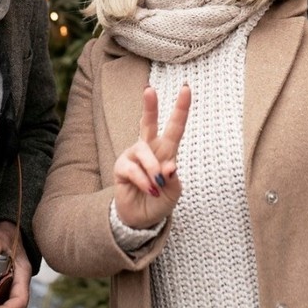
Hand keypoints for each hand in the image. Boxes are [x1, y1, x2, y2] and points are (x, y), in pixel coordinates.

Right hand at [113, 84, 189, 229]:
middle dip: (150, 106)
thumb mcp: (174, 192)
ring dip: (153, 170)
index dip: (181, 108)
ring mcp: (133, 156)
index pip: (175, 126)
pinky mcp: (121, 167)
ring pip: (144, 151)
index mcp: (167, 150)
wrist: (142, 219)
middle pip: (148, 122)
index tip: (186, 88)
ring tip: (157, 186)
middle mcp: (149, 148)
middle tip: (149, 90)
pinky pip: (133, 169)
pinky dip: (144, 181)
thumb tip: (170, 166)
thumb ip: (174, 179)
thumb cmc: (160, 200)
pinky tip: (148, 189)